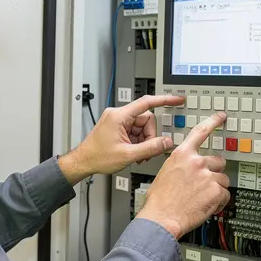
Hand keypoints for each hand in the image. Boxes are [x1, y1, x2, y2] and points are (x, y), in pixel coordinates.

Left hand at [59, 94, 185, 183]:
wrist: (83, 162)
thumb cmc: (97, 157)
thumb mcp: (128, 155)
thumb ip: (150, 148)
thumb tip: (167, 142)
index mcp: (119, 116)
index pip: (146, 102)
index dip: (164, 100)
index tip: (176, 99)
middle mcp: (118, 115)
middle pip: (146, 119)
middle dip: (149, 136)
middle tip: (145, 151)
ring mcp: (117, 121)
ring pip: (142, 127)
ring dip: (144, 141)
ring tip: (136, 154)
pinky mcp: (117, 127)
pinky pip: (135, 131)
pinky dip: (138, 142)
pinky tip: (133, 152)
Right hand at [137, 113, 229, 238]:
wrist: (161, 217)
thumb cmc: (160, 200)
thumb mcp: (166, 173)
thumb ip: (182, 166)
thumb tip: (190, 170)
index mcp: (182, 155)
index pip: (200, 132)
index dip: (213, 122)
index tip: (221, 116)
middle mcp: (196, 162)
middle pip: (218, 161)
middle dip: (214, 172)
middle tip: (204, 184)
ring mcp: (207, 176)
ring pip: (223, 179)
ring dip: (216, 189)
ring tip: (201, 198)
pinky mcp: (216, 190)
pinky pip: (225, 194)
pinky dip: (219, 202)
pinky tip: (206, 205)